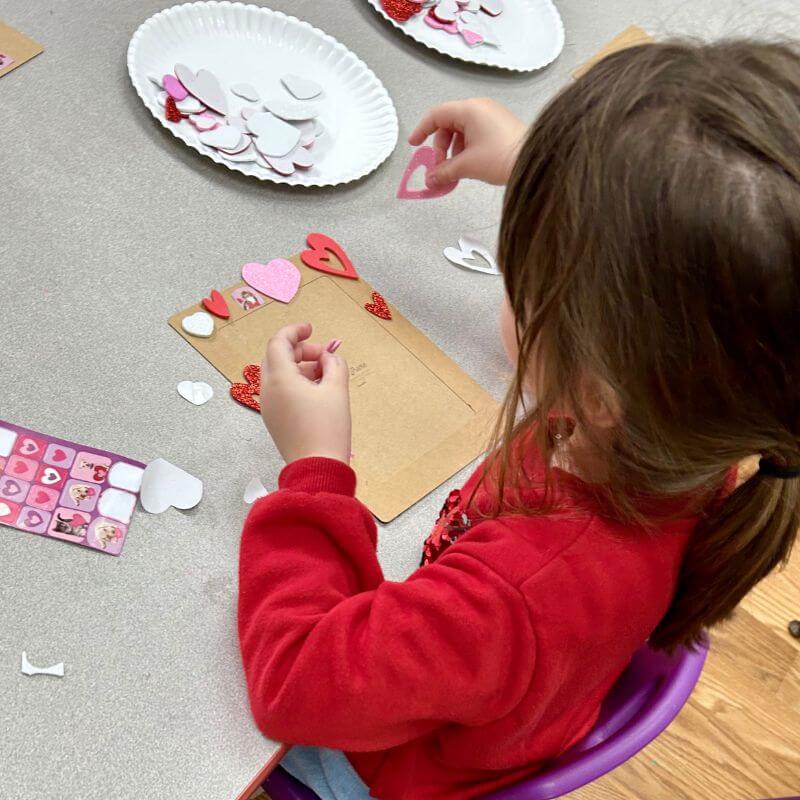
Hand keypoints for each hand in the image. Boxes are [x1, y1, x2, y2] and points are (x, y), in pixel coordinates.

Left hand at [260, 323, 350, 464]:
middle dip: (300, 350)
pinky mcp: (274, 420)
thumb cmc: (327, 427)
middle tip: (324, 355)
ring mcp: (268, 406)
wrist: (317, 468)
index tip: (311, 328)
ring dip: (300, 367)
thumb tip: (329, 358)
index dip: (295, 331)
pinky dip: (296, 383)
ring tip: (326, 374)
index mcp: (279, 378)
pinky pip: (280, 391)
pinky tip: (318, 390)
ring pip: (278, 374)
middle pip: (276, 357)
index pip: (278, 342)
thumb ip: (335, 365)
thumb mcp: (337, 389)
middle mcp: (267, 390)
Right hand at [408, 98, 526, 186]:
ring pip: (461, 129)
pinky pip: (474, 132)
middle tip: (440, 166)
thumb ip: (444, 171)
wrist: (535, 161)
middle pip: (448, 123)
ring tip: (456, 169)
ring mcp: (491, 115)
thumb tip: (430, 180)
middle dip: (440, 146)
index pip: (436, 114)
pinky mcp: (499, 125)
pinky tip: (468, 164)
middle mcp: (480, 107)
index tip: (414, 145)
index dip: (422, 130)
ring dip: (453, 149)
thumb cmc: (502, 158)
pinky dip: (466, 147)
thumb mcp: (467, 166)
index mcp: (469, 109)